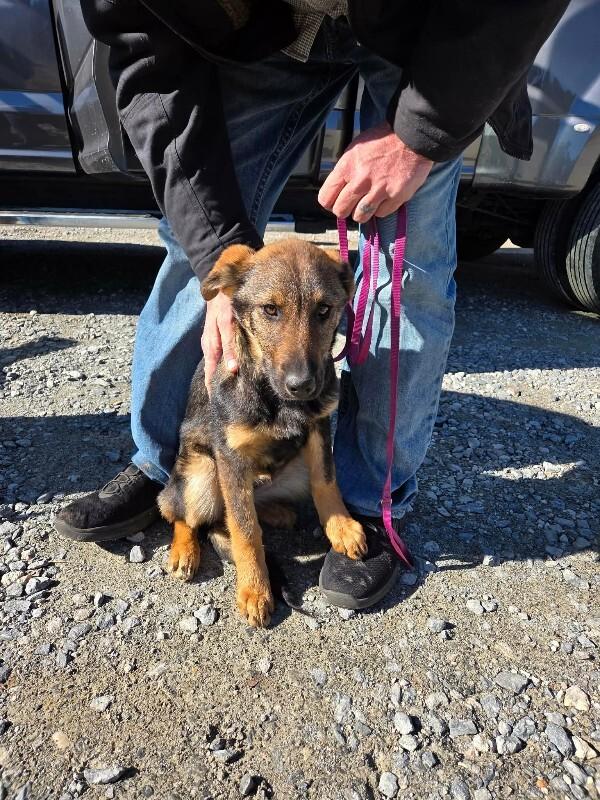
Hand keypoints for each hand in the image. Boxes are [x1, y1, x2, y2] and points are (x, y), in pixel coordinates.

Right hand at [201, 290, 237, 392]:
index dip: (213, 388)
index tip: (218, 403)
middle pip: (211, 371)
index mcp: (211, 346)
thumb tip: (232, 369)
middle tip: (225, 401)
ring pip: (213, 363)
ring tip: (225, 390)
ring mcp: (210, 341)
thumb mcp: (227, 324)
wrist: (218, 287)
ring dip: (217, 376)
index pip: (210, 374)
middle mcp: (208, 346)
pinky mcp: (214, 336)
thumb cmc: (224, 304)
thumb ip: (229, 346)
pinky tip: (227, 369)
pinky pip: (215, 355)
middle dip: (216, 386)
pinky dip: (219, 364)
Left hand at [318, 122, 432, 222]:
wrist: (412, 137)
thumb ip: (345, 171)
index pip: (326, 198)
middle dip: (345, 209)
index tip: (336, 201)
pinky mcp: (395, 196)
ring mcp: (378, 189)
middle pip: (340, 211)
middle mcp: (360, 180)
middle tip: (353, 203)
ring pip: (360, 216)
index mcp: (347, 166)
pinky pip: (381, 214)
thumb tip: (337, 191)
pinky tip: (385, 197)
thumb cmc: (383, 141)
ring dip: (363, 212)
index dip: (330, 202)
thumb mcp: (356, 149)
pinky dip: (382, 208)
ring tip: (369, 201)